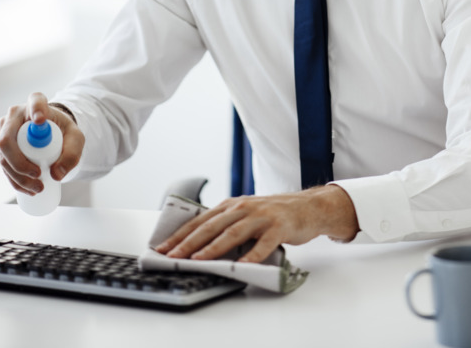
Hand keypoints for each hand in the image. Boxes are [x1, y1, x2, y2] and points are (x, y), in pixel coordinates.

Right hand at [0, 92, 84, 195]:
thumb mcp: (75, 139)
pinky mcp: (0, 147)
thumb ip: (72, 154)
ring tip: (38, 187)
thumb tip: (56, 174)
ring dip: (18, 176)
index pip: (35, 101)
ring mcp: (4, 131)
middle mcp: (15, 115)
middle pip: (7, 139)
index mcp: (36, 103)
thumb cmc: (63, 131)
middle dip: (20, 163)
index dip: (36, 109)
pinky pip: (3, 165)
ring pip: (3, 156)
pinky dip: (14, 180)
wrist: (53, 135)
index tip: (41, 120)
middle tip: (38, 175)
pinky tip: (27, 188)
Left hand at [155, 185, 358, 263]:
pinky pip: (263, 244)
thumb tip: (198, 244)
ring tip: (199, 260)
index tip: (163, 248)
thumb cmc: (273, 214)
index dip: (181, 234)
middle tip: (173, 256)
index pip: (201, 220)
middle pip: (212, 226)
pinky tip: (242, 265)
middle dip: (189, 242)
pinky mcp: (279, 227)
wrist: (307, 207)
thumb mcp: (246, 213)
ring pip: (233, 232)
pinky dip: (252, 254)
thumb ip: (226, 224)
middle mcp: (244, 207)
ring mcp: (261, 216)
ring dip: (214, 247)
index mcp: (232, 205)